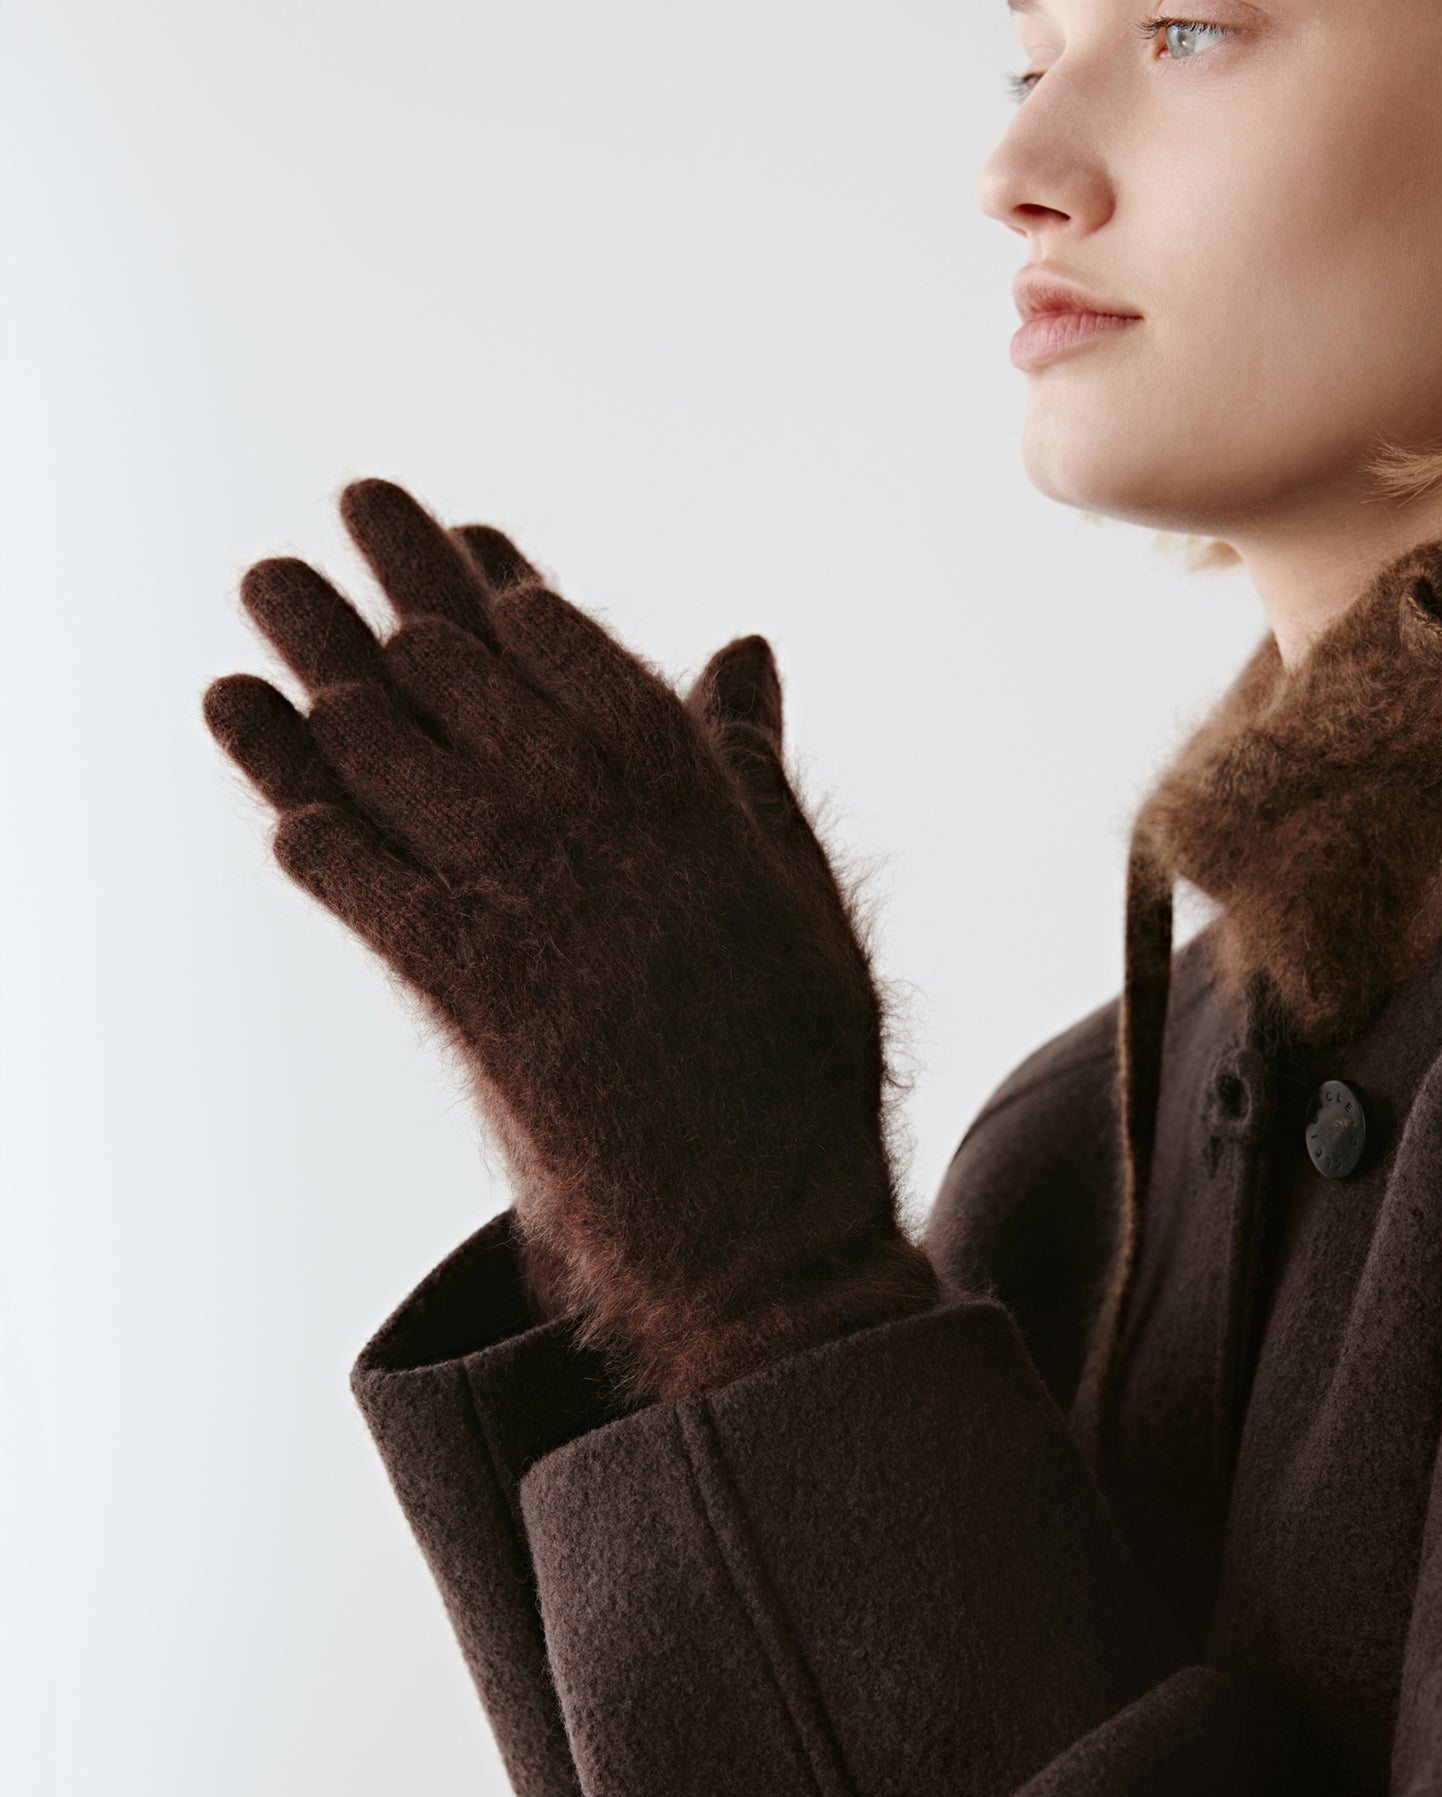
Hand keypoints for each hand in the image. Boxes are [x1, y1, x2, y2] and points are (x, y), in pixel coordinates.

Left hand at [204, 480, 936, 1398]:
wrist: (765, 1234)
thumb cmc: (801, 1069)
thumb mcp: (802, 899)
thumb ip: (751, 770)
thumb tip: (742, 648)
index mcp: (691, 796)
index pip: (569, 650)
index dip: (496, 590)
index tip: (447, 544)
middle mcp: (602, 832)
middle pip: (464, 682)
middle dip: (383, 597)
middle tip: (311, 541)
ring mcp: (534, 911)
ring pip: (401, 765)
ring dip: (320, 680)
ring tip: (263, 606)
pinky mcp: (475, 1000)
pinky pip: (372, 894)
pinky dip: (320, 839)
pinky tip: (281, 804)